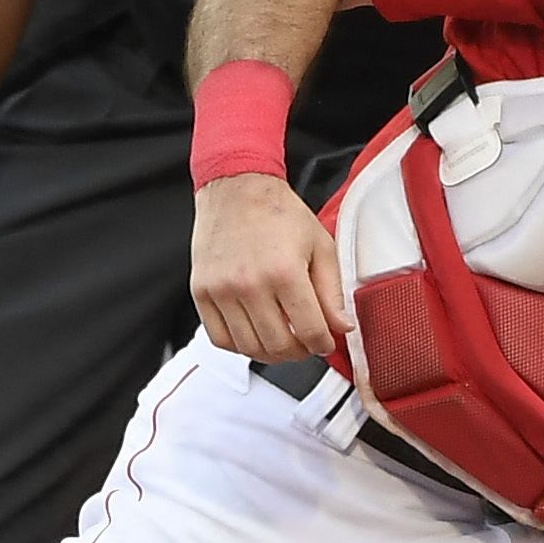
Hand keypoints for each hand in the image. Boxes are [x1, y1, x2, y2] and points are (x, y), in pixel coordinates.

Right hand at [190, 174, 343, 361]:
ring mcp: (221, 290)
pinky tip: (255, 336)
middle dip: (300, 352)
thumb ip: (332, 291)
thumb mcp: (320, 246)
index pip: (310, 330)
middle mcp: (250, 284)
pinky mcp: (201, 292)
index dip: (323, 344)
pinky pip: (220, 338)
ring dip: (271, 354)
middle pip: (279, 345)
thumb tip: (342, 326)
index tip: (326, 342)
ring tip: (284, 342)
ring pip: (249, 347)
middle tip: (307, 344)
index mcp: (284, 271)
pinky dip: (240, 346)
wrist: (236, 189)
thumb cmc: (278, 212)